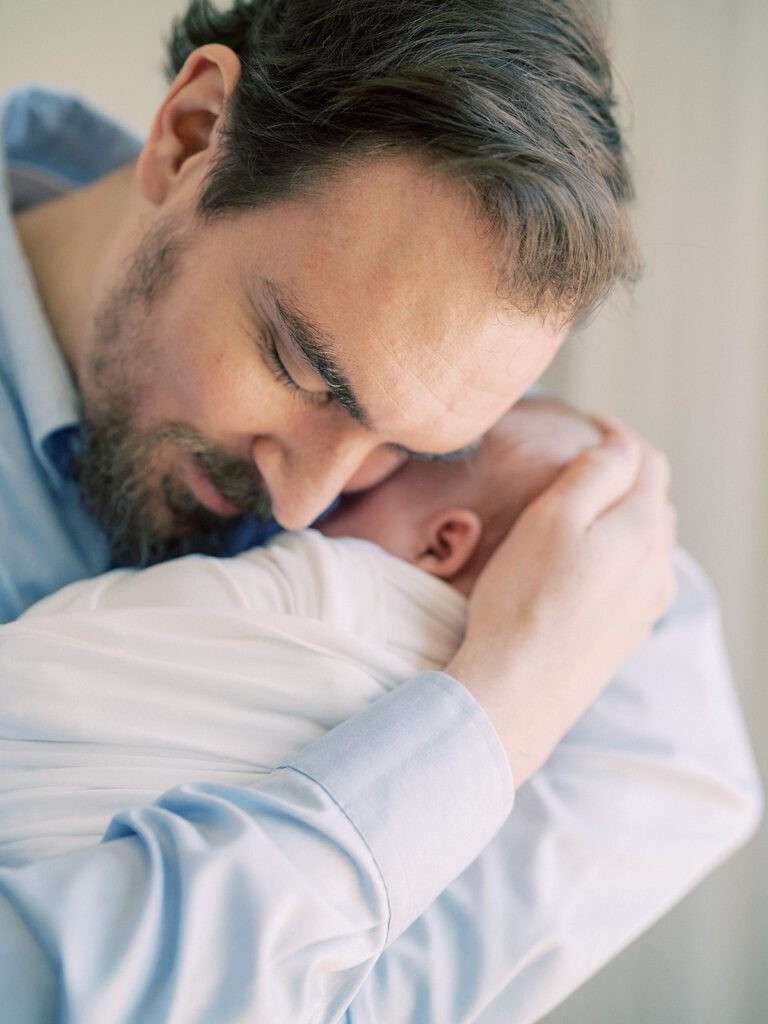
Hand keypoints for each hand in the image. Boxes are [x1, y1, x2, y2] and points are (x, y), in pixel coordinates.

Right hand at [445, 424, 676, 785]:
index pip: (649, 463)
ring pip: (647, 545)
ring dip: (625, 518)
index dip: (620, 436)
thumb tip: (620, 446)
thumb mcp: (552, 517)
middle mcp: (656, 569)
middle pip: (653, 503)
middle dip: (626, 475)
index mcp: (643, 531)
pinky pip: (634, 581)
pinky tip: (585, 567)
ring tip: (586, 512)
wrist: (518, 689)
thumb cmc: (524, 600)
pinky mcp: (625, 635)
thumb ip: (595, 473)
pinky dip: (617, 557)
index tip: (590, 425)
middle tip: (584, 463)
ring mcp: (645, 607)